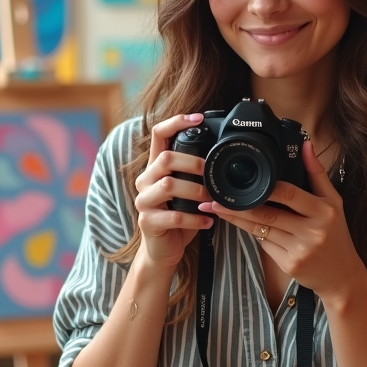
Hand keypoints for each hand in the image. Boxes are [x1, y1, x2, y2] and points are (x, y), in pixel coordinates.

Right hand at [134, 113, 214, 270]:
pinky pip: (173, 216)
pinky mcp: (147, 222)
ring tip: (212, 200)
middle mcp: (145, 180)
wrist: (163, 250)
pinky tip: (208, 222)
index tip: (199, 117)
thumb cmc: (179, 217)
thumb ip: (195, 173)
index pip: (158, 134)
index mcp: (155, 167)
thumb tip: (223, 154)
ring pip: (168, 186)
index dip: (176, 122)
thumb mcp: (187, 190)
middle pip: (164, 159)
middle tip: (211, 173)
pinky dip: (195, 219)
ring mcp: (144, 201)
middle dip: (192, 163)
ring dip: (196, 192)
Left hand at [199, 139, 365, 302]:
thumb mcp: (334, 202)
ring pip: (261, 229)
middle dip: (239, 205)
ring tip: (217, 209)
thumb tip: (306, 144)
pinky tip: (242, 224)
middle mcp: (313, 230)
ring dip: (237, 219)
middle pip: (268, 213)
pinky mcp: (289, 265)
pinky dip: (253, 233)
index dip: (265, 187)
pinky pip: (264, 245)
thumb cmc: (336, 234)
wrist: (342, 276)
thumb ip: (317, 173)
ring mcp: (300, 250)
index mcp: (324, 211)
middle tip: (216, 197)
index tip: (243, 180)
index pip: (289, 194)